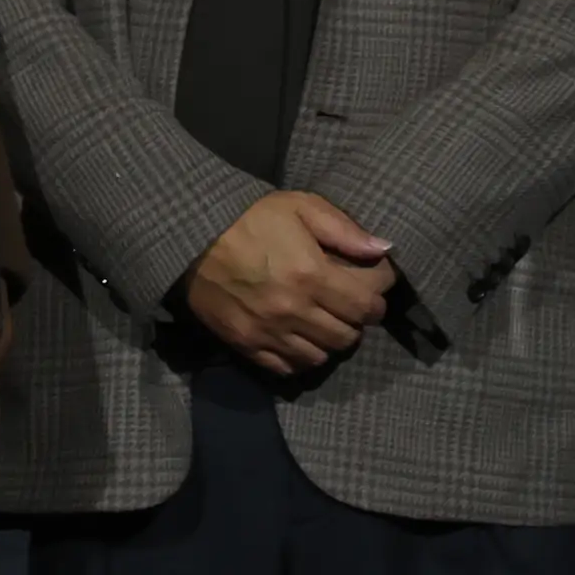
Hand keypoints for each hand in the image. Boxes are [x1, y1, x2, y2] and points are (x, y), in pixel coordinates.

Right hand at [185, 191, 395, 378]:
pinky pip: (286, 368)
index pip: (364, 308)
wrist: (192, 236)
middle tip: (349, 307)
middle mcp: (294, 311)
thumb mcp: (300, 206)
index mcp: (312, 275)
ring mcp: (269, 333)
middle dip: (355, 323)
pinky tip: (299, 339)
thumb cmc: (251, 217)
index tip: (374, 293)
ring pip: (318, 357)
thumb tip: (382, 249)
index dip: (377, 303)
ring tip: (325, 323)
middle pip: (345, 337)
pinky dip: (300, 358)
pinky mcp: (246, 345)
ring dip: (329, 342)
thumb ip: (344, 229)